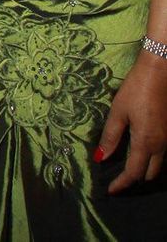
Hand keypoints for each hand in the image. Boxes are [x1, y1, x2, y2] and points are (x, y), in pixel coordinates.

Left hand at [95, 52, 166, 191]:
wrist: (160, 72)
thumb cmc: (136, 89)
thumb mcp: (118, 111)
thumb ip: (110, 136)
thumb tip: (100, 158)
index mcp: (146, 143)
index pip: (133, 173)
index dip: (121, 184)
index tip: (110, 191)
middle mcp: (161, 146)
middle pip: (149, 175)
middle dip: (134, 181)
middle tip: (117, 181)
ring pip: (158, 166)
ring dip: (144, 171)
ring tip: (126, 170)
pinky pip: (161, 155)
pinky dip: (151, 161)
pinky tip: (139, 154)